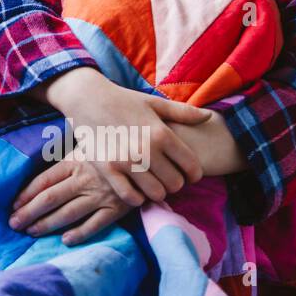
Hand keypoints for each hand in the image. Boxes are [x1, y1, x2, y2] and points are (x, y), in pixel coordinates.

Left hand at [9, 158, 133, 245]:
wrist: (149, 155)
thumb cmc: (112, 149)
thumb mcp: (87, 146)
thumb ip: (67, 156)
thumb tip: (42, 164)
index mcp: (74, 161)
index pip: (44, 180)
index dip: (26, 194)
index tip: (12, 206)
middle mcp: (85, 178)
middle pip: (50, 198)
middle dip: (29, 212)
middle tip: (13, 223)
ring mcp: (101, 194)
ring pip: (68, 213)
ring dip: (47, 224)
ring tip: (31, 231)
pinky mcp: (117, 207)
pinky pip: (96, 224)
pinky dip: (80, 233)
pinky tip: (65, 240)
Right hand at [39, 67, 207, 206]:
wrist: (86, 97)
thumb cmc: (123, 100)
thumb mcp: (154, 103)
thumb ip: (183, 113)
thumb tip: (209, 117)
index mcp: (162, 134)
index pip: (192, 168)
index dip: (193, 174)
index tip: (185, 173)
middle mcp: (146, 149)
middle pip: (175, 184)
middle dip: (174, 183)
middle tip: (166, 177)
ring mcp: (126, 160)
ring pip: (156, 193)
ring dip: (156, 191)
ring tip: (152, 183)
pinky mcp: (107, 169)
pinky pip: (131, 197)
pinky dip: (137, 198)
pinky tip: (135, 188)